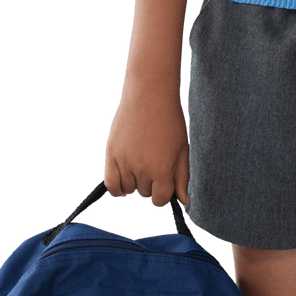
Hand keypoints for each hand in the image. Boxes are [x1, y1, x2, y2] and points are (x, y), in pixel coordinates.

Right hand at [104, 85, 190, 207]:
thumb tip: (184, 202)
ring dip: (134, 182)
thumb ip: (182, 178)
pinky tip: (123, 183)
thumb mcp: (183, 150)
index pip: (160, 200)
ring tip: (138, 164)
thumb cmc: (170, 120)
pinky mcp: (111, 153)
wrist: (149, 93)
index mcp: (162, 170)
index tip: (164, 182)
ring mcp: (125, 162)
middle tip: (152, 162)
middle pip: (145, 193)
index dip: (163, 193)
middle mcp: (143, 170)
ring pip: (128, 189)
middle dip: (150, 183)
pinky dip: (117, 188)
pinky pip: (110, 184)